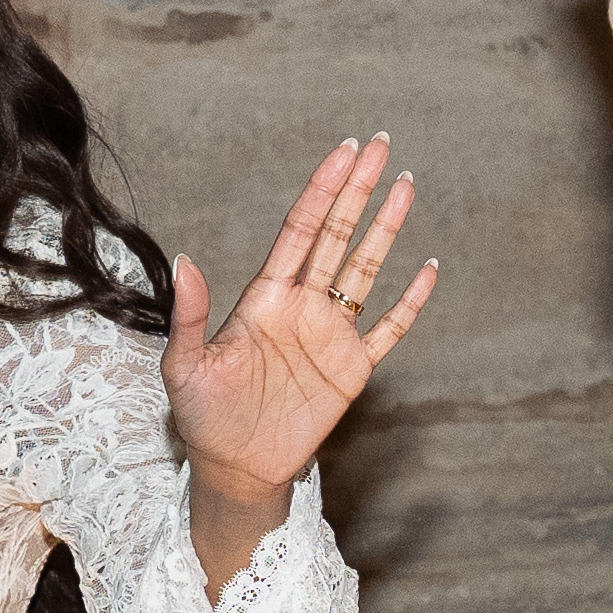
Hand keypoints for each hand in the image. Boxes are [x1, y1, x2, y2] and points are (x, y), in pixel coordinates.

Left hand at [160, 135, 433, 585]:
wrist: (234, 468)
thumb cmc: (203, 416)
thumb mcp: (185, 367)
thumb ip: (191, 316)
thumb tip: (184, 260)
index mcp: (265, 297)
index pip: (300, 230)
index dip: (322, 190)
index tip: (344, 152)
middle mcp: (302, 305)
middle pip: (336, 234)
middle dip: (358, 189)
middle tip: (381, 144)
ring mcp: (330, 334)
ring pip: (364, 269)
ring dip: (385, 228)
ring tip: (406, 184)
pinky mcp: (352, 369)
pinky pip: (389, 328)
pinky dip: (410, 301)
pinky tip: (429, 268)